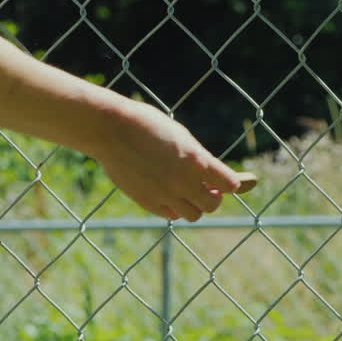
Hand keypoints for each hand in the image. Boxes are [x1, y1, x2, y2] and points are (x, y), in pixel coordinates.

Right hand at [88, 100, 244, 220]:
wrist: (112, 129)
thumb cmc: (148, 125)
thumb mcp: (181, 137)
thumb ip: (198, 157)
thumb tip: (211, 176)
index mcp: (197, 160)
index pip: (229, 184)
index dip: (229, 183)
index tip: (224, 181)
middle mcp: (184, 181)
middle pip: (212, 205)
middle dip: (212, 197)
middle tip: (205, 188)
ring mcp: (165, 194)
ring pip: (193, 215)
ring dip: (194, 205)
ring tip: (186, 192)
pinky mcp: (147, 202)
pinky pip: (170, 215)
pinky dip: (174, 208)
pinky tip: (168, 194)